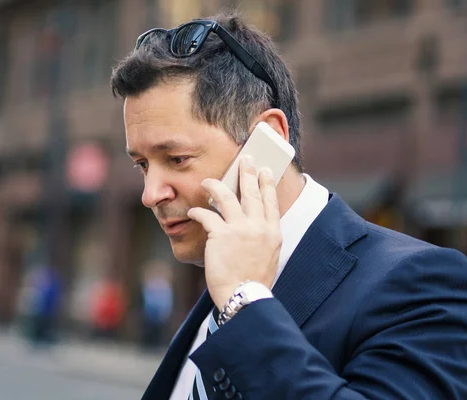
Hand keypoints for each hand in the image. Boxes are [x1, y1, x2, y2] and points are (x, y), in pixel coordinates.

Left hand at [187, 155, 281, 308]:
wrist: (244, 296)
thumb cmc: (254, 281)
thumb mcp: (269, 257)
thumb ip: (264, 238)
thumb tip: (255, 226)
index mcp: (273, 233)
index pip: (270, 202)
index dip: (266, 184)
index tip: (264, 171)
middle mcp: (259, 227)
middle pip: (252, 193)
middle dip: (247, 173)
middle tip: (245, 159)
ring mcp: (240, 229)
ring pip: (227, 197)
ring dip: (216, 186)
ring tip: (207, 180)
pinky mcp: (221, 235)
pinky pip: (207, 215)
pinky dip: (198, 211)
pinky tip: (192, 210)